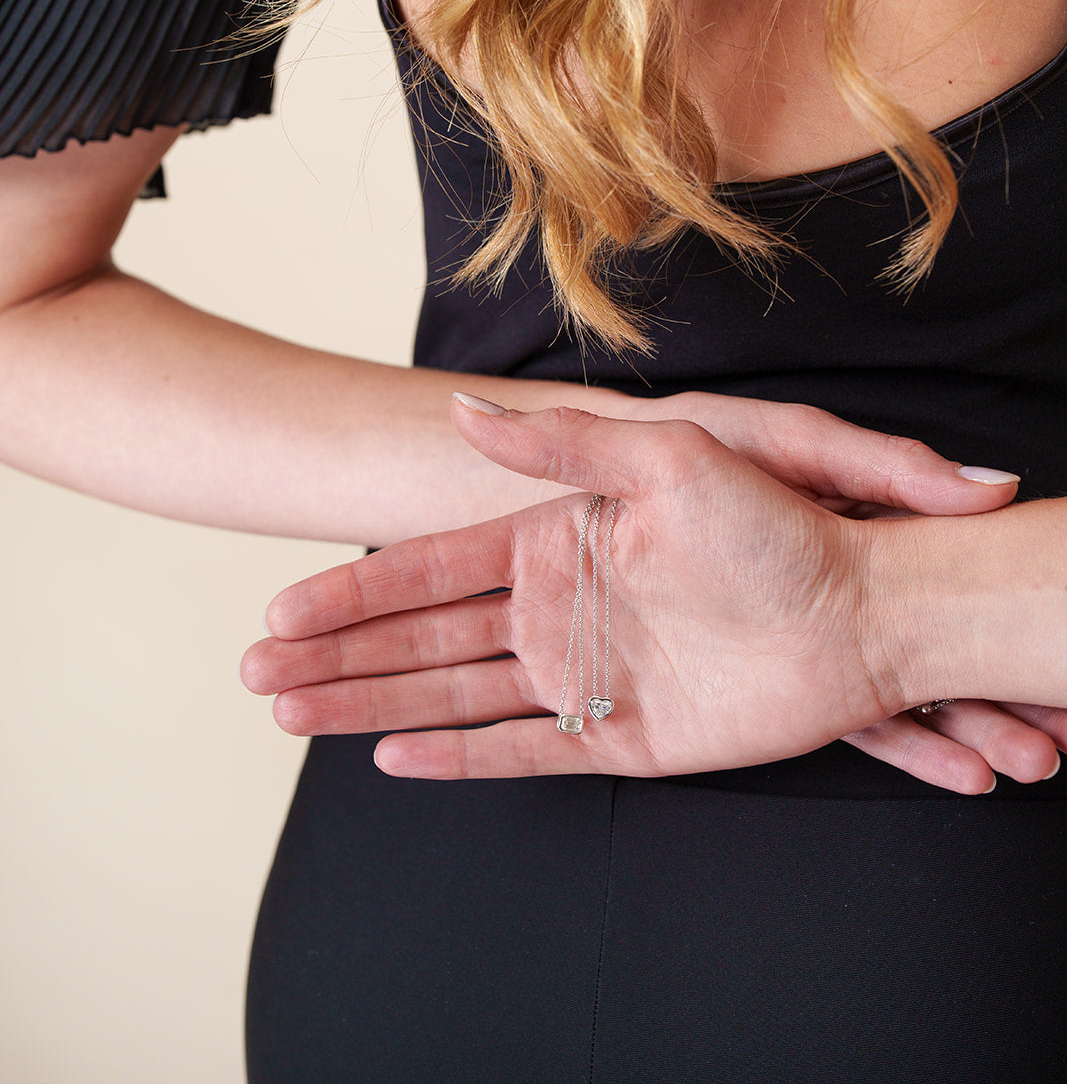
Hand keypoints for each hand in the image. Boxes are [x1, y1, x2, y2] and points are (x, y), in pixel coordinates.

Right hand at [243, 399, 1048, 784]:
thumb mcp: (667, 456)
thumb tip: (461, 413)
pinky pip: (524, 751)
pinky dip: (459, 759)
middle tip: (255, 670)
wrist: (863, 608)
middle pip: (423, 637)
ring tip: (291, 713)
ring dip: (372, 702)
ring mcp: (587, 674)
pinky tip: (394, 757)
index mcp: (559, 540)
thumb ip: (560, 444)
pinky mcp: (623, 736)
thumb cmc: (777, 524)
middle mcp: (560, 608)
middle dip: (338, 653)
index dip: (354, 590)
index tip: (281, 607)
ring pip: (455, 694)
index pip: (431, 571)